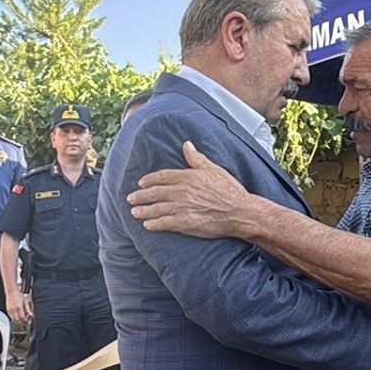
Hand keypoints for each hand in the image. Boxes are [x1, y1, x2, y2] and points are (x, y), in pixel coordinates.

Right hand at [6, 290, 33, 323]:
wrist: (11, 292)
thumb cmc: (18, 295)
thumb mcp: (25, 301)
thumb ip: (28, 309)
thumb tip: (31, 315)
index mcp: (19, 307)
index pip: (22, 317)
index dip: (25, 320)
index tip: (27, 320)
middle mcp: (14, 309)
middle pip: (17, 320)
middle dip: (22, 322)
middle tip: (25, 321)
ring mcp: (10, 310)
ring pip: (13, 319)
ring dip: (18, 321)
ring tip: (21, 320)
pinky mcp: (8, 310)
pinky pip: (10, 317)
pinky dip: (14, 319)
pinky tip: (17, 317)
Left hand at [126, 141, 250, 238]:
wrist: (239, 212)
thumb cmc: (229, 190)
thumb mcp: (213, 169)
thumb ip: (197, 158)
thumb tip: (187, 145)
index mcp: (188, 177)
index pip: (162, 176)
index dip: (149, 180)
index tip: (141, 183)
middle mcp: (182, 191)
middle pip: (155, 193)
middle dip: (141, 196)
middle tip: (131, 199)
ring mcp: (182, 208)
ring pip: (157, 208)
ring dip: (144, 211)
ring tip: (134, 212)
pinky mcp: (185, 223)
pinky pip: (165, 223)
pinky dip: (154, 224)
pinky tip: (147, 225)